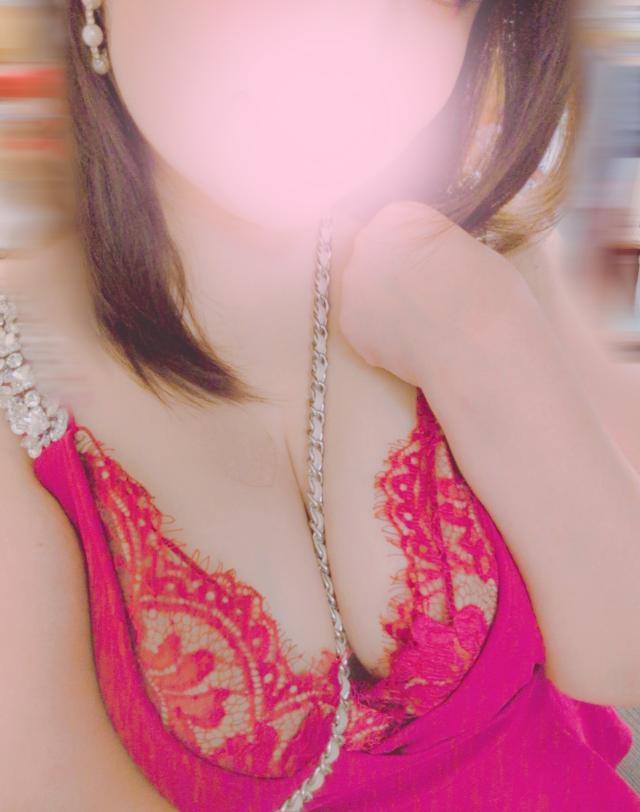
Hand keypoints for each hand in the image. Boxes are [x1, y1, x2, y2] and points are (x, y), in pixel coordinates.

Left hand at [336, 200, 521, 386]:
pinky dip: (383, 335)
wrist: (479, 351)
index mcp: (398, 216)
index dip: (422, 251)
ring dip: (387, 305)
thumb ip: (433, 248)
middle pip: (377, 256)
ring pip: (367, 293)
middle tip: (430, 299)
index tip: (438, 268)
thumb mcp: (467, 248)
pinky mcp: (350, 327)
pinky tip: (412, 343)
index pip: (399, 226)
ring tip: (424, 324)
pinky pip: (365, 326)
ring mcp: (353, 287)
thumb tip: (422, 264)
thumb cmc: (489, 297)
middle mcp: (366, 245)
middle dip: (397, 275)